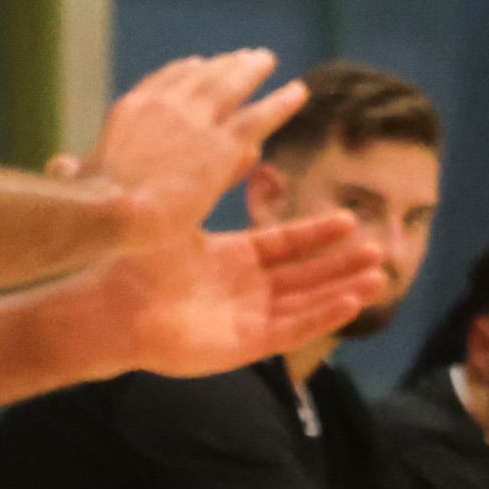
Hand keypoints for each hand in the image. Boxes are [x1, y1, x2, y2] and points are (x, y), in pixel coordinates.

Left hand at [43, 212, 382, 379]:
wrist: (110, 306)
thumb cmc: (136, 264)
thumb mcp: (183, 217)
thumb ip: (212, 184)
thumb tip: (232, 141)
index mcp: (232, 260)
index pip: (285, 246)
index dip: (317, 235)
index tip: (347, 219)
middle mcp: (244, 291)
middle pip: (305, 276)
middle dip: (341, 263)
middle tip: (377, 248)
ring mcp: (246, 320)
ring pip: (306, 304)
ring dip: (342, 291)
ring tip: (377, 276)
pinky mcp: (244, 346)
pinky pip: (292, 331)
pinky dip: (322, 317)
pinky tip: (350, 303)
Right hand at [81, 47, 312, 236]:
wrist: (111, 212)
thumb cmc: (85, 210)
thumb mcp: (78, 181)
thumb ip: (73, 169)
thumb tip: (59, 162)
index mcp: (129, 110)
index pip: (161, 81)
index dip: (182, 71)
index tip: (197, 63)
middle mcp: (164, 105)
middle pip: (200, 75)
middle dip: (222, 64)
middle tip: (244, 54)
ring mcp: (195, 121)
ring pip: (232, 86)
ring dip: (252, 69)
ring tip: (268, 60)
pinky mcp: (223, 145)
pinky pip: (260, 115)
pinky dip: (281, 102)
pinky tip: (298, 92)